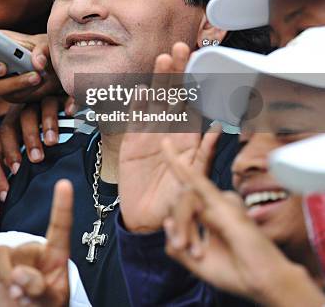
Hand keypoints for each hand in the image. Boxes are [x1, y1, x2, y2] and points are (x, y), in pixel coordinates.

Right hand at [0, 31, 60, 103]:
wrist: (56, 66)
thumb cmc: (43, 49)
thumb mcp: (45, 43)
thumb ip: (41, 49)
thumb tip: (37, 62)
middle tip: (3, 67)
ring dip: (13, 82)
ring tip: (35, 75)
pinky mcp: (8, 94)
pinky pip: (11, 96)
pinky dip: (25, 89)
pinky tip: (39, 81)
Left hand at [0, 96, 74, 171]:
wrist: (63, 97)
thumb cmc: (43, 125)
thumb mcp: (30, 135)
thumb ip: (21, 147)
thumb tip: (14, 170)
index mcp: (18, 113)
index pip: (8, 128)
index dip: (10, 148)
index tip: (17, 169)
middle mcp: (32, 102)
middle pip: (27, 116)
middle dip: (30, 138)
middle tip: (37, 158)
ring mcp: (51, 95)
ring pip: (47, 105)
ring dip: (49, 123)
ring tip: (52, 141)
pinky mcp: (68, 93)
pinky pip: (69, 95)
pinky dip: (70, 103)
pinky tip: (70, 112)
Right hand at [0, 180, 71, 306]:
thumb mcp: (51, 302)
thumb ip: (38, 287)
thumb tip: (17, 273)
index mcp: (56, 254)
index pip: (60, 226)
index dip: (62, 205)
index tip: (64, 184)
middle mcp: (35, 249)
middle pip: (20, 249)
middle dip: (19, 277)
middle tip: (27, 297)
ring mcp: (14, 254)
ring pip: (1, 254)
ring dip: (4, 278)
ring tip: (16, 294)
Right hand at [119, 42, 219, 232]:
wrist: (148, 221)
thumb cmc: (177, 202)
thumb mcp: (195, 178)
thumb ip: (204, 153)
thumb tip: (219, 127)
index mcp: (190, 137)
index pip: (193, 103)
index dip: (196, 82)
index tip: (201, 61)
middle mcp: (171, 130)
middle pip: (174, 94)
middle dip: (177, 71)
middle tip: (180, 48)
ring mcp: (150, 133)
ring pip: (155, 100)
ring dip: (158, 80)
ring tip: (163, 59)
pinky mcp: (133, 141)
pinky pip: (135, 118)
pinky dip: (137, 104)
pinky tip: (140, 89)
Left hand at [162, 139, 324, 306]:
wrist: (262, 282)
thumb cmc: (236, 271)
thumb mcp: (197, 262)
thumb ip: (177, 246)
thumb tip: (165, 221)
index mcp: (209, 212)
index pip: (185, 193)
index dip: (175, 174)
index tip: (166, 146)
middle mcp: (215, 203)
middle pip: (182, 200)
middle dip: (178, 225)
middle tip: (182, 247)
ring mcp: (220, 202)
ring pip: (186, 199)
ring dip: (184, 224)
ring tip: (191, 249)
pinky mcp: (224, 206)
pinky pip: (201, 185)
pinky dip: (187, 172)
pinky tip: (175, 159)